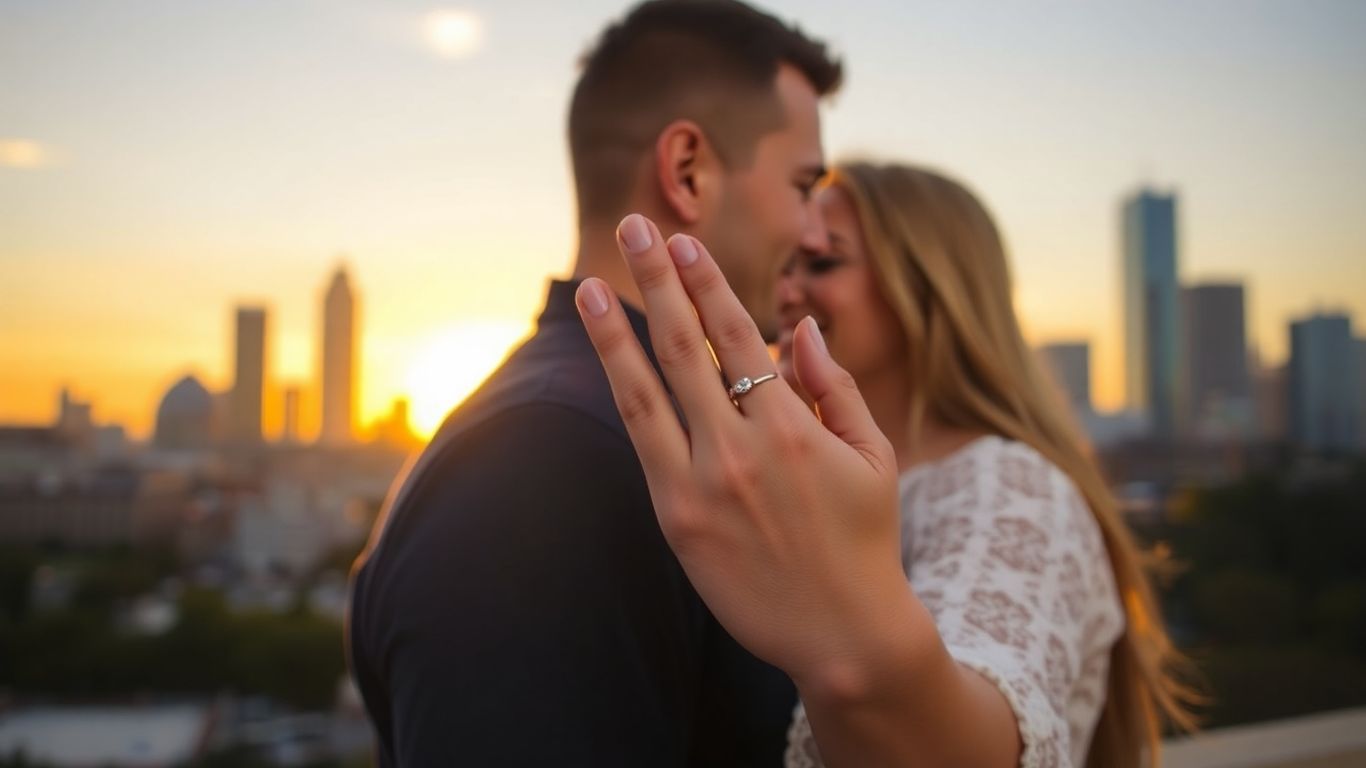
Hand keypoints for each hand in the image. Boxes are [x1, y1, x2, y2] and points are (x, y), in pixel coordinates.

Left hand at [575, 214, 904, 690]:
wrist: (843, 634)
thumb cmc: (863, 540)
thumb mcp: (871, 457)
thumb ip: (836, 387)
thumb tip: (800, 329)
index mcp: (793, 425)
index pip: (738, 335)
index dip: (706, 283)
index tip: (684, 242)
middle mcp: (741, 447)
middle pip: (684, 345)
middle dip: (655, 280)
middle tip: (634, 228)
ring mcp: (702, 484)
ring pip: (645, 391)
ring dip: (612, 332)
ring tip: (589, 284)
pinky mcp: (676, 520)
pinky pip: (644, 445)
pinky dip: (624, 396)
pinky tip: (607, 362)